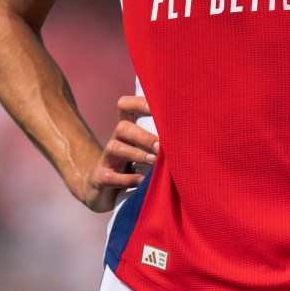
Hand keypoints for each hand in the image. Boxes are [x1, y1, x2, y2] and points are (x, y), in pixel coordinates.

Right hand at [81, 95, 158, 212]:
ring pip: (115, 148)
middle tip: (161, 146)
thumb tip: (189, 135)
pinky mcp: (101, 178)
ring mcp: (106, 159)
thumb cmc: (131, 164)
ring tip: (154, 161)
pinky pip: (111, 177)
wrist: (100, 188)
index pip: (125, 105)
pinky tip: (142, 181)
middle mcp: (115, 140)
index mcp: (126, 129)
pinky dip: (127, 180)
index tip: (159, 107)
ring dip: (137, 154)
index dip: (139, 102)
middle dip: (143, 136)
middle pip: (122, 127)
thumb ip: (159, 140)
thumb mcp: (142, 148)